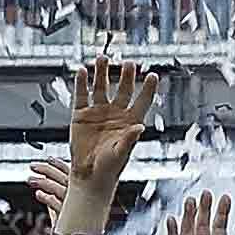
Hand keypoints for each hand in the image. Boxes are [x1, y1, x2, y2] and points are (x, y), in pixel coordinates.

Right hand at [60, 56, 153, 205]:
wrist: (89, 176)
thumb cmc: (109, 168)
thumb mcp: (120, 153)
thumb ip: (129, 139)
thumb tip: (139, 126)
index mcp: (130, 122)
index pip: (142, 101)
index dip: (148, 89)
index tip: (153, 75)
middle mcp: (116, 114)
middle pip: (123, 89)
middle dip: (126, 76)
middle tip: (129, 63)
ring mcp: (98, 112)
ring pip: (101, 87)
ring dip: (102, 74)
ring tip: (102, 59)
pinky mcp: (81, 115)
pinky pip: (81, 96)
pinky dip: (81, 84)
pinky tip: (82, 72)